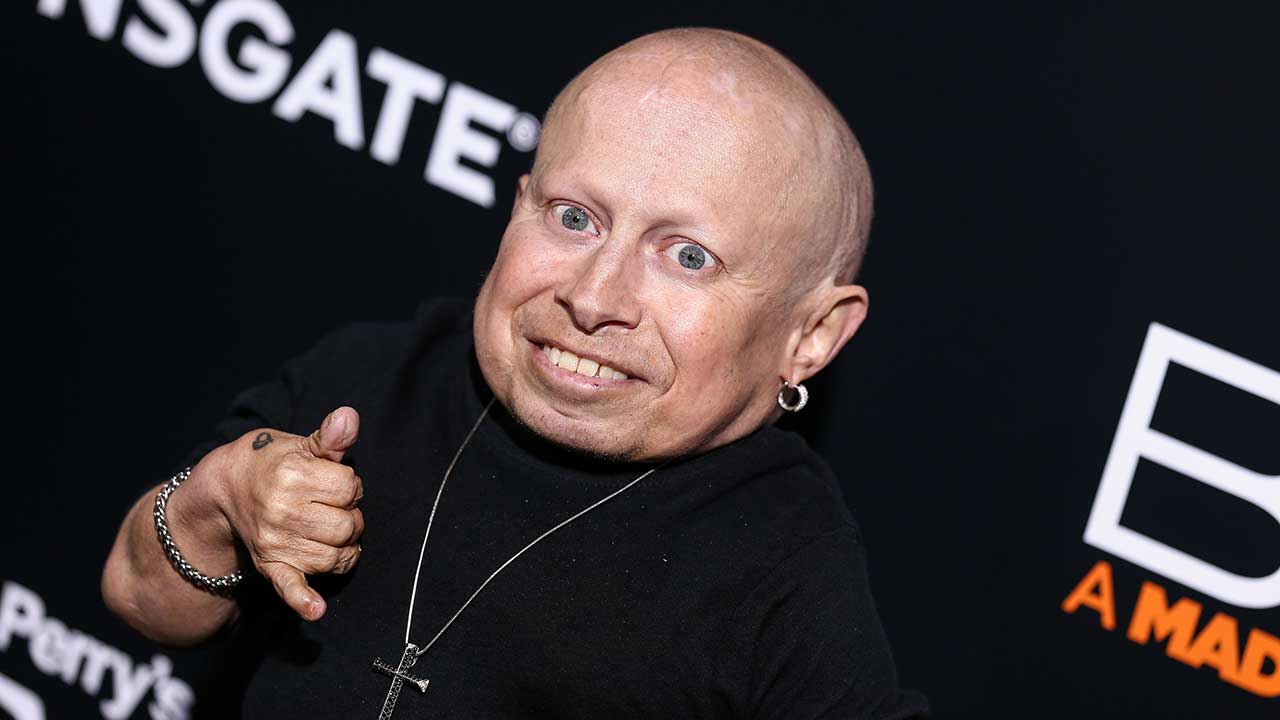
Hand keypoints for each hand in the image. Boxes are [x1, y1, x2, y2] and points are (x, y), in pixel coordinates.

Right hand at [216, 407, 365, 620]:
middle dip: (349, 516)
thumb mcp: (300, 444)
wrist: (227, 487)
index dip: (349, 485)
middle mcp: (282, 510)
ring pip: (334, 556)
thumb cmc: (273, 462)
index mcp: (292, 474)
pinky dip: (302, 600)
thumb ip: (330, 437)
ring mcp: (275, 540)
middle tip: (331, 507)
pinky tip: (315, 609)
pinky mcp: (270, 563)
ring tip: (331, 532)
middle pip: (347, 525)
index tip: (334, 482)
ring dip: (343, 548)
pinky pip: (288, 586)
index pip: (349, 488)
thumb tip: (348, 418)